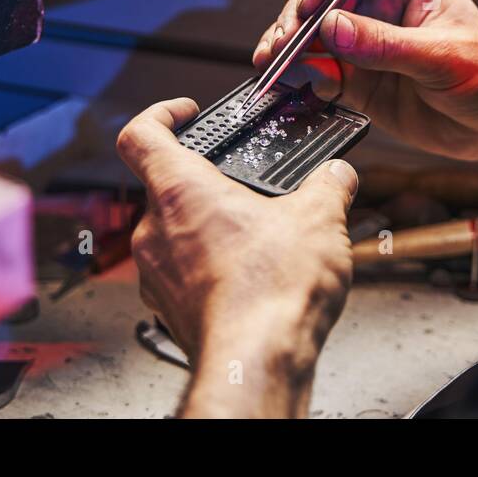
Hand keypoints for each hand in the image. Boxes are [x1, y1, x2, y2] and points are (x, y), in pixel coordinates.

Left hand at [117, 97, 358, 417]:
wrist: (257, 363)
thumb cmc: (272, 292)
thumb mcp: (320, 218)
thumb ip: (328, 185)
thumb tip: (337, 175)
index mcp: (179, 191)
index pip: (140, 133)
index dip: (160, 113)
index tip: (186, 112)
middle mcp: (154, 230)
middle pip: (163, 186)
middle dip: (206, 182)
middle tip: (244, 186)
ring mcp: (155, 274)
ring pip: (173, 232)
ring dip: (208, 227)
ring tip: (257, 234)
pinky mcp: (169, 309)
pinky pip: (181, 272)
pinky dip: (209, 265)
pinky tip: (250, 275)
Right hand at [251, 0, 477, 163]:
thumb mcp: (443, 56)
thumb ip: (386, 45)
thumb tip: (332, 29)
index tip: (310, 0)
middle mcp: (377, 9)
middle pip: (321, 0)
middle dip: (296, 19)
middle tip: (282, 44)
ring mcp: (363, 46)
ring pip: (311, 39)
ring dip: (286, 50)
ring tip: (270, 66)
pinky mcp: (357, 82)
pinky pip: (317, 76)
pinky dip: (298, 81)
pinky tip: (285, 88)